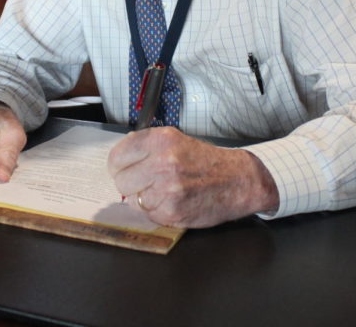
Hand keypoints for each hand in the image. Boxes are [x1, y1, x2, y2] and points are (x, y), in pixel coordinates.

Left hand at [107, 127, 278, 227]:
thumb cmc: (206, 161)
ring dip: (145, 198)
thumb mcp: (176, 141)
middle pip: (120, 180)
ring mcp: (166, 189)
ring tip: (165, 192)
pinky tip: (173, 202)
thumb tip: (120, 159)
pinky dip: (157, 211)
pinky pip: (148, 214)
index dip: (120, 166)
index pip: (116, 157)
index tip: (126, 169)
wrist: (239, 180)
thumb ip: (146, 147)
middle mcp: (162, 163)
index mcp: (160, 141)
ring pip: (132, 200)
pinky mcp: (172, 212)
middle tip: (148, 182)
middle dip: (131, 183)